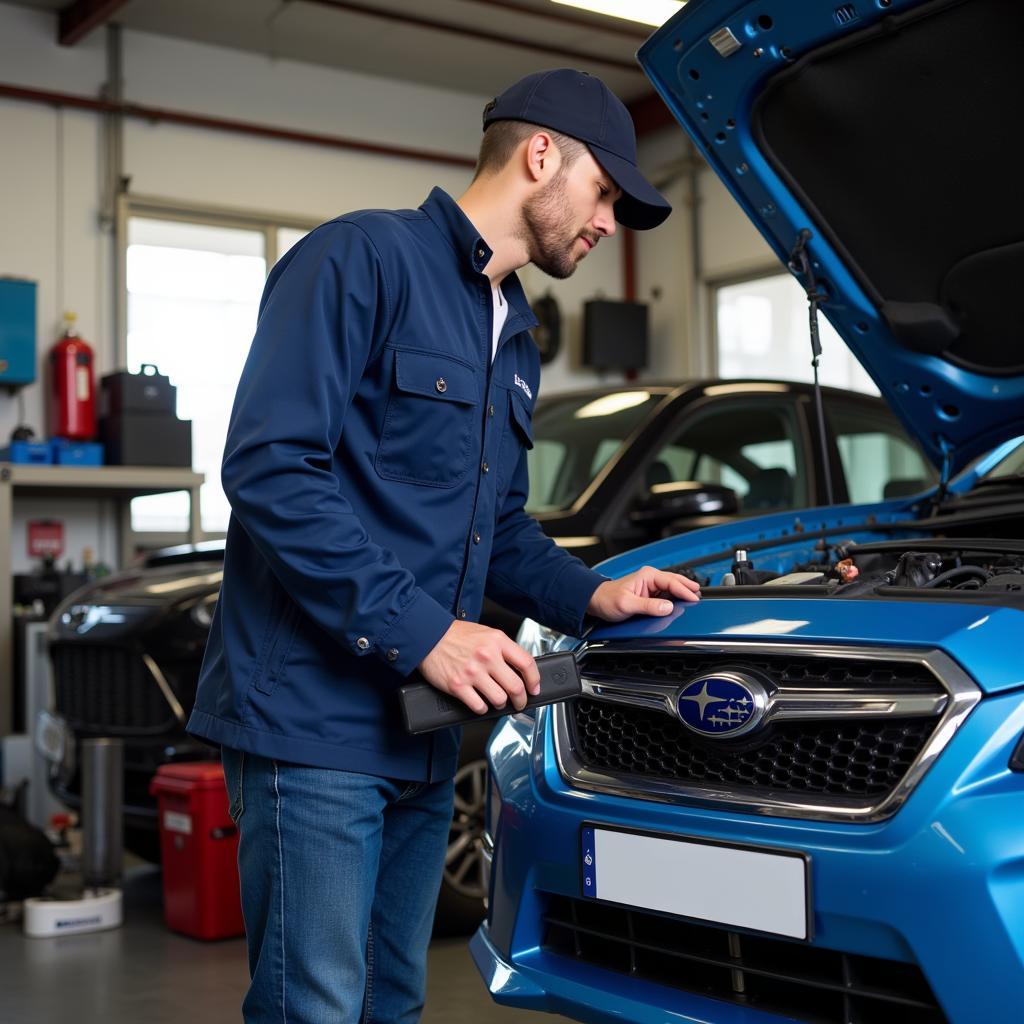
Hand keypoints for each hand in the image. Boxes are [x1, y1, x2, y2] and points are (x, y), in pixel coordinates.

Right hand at [418, 620, 540, 714]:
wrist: (428, 636)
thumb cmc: (456, 635)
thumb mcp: (486, 633)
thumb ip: (503, 649)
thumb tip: (519, 668)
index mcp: (497, 641)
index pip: (527, 663)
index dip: (534, 680)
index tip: (534, 688)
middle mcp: (487, 656)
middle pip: (516, 687)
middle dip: (521, 700)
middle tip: (520, 702)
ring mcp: (472, 672)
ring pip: (499, 699)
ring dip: (501, 704)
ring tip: (497, 700)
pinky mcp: (458, 686)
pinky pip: (479, 706)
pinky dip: (482, 708)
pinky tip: (481, 702)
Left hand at [587, 565, 700, 621]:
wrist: (597, 602)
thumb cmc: (608, 599)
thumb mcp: (627, 604)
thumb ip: (648, 606)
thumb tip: (667, 607)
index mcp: (647, 576)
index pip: (671, 582)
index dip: (685, 590)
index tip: (694, 598)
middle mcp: (650, 579)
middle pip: (675, 582)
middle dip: (688, 588)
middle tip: (700, 596)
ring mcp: (651, 587)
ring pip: (672, 589)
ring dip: (683, 593)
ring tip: (695, 599)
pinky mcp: (650, 595)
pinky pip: (666, 596)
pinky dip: (676, 599)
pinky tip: (681, 604)